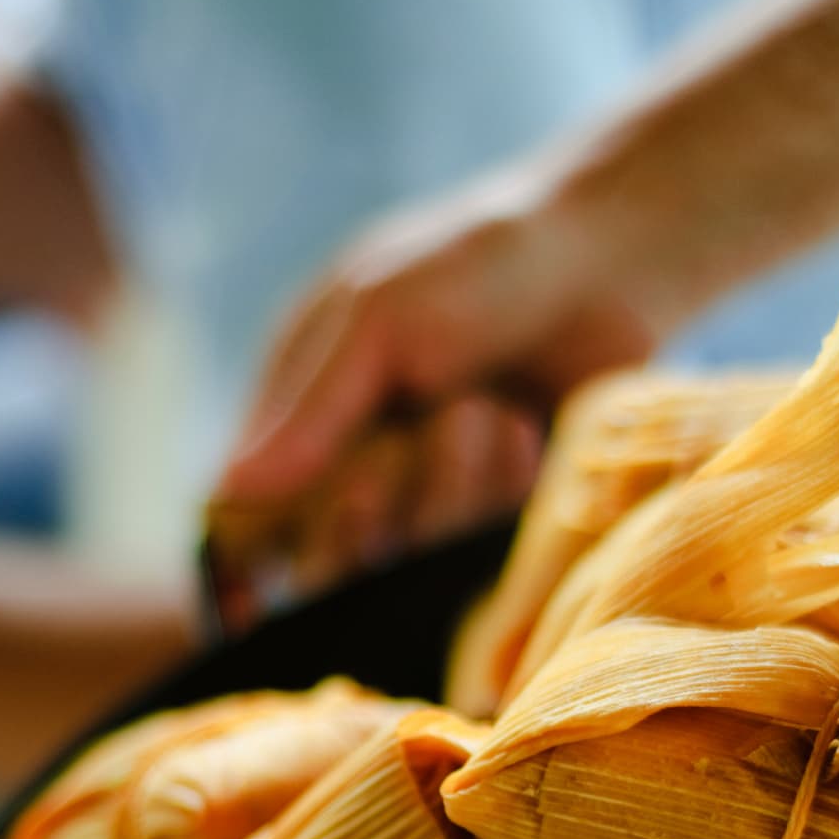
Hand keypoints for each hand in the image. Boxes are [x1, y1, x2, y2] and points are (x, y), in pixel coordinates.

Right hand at [208, 158, 656, 605]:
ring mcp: (425, 511)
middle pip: (322, 560)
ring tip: (494, 410)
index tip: (271, 575)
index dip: (250, 562)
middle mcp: (352, 480)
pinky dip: (500, 495)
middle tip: (424, 428)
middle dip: (371, 497)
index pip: (243, 525)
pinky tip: (529, 437)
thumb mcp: (379, 317)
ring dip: (448, 486)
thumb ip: (312, 411)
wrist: (610, 263)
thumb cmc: (478, 267)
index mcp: (298, 422)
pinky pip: (474, 559)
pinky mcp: (494, 531)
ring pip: (400, 565)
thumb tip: (228, 494)